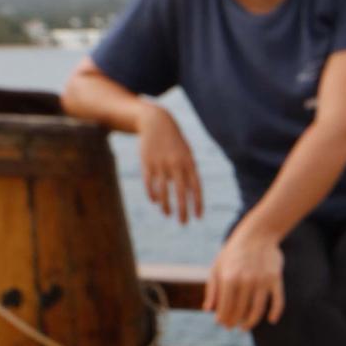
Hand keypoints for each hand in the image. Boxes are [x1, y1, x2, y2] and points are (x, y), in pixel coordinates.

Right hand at [138, 101, 202, 222]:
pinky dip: (152, 193)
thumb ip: (189, 173)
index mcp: (189, 163)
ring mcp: (160, 164)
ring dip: (166, 205)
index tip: (198, 217)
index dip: (197, 203)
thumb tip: (189, 195)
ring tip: (167, 214)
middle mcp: (176, 164)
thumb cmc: (175, 143)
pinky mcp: (147, 162)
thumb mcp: (186, 155)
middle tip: (184, 223)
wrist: (157, 122)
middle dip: (183, 210)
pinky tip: (155, 201)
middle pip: (180, 192)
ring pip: (163, 190)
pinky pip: (149, 182)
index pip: (196, 187)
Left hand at [203, 225, 285, 330]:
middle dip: (234, 322)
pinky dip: (275, 312)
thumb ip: (212, 289)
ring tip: (245, 327)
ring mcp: (262, 281)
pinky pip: (277, 301)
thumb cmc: (233, 252)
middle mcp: (246, 281)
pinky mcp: (275, 279)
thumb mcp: (217, 267)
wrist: (257, 234)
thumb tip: (208, 310)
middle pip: (240, 311)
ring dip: (251, 322)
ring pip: (257, 310)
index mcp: (229, 278)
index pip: (225, 307)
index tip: (222, 323)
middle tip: (232, 327)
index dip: (223, 318)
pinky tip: (271, 320)